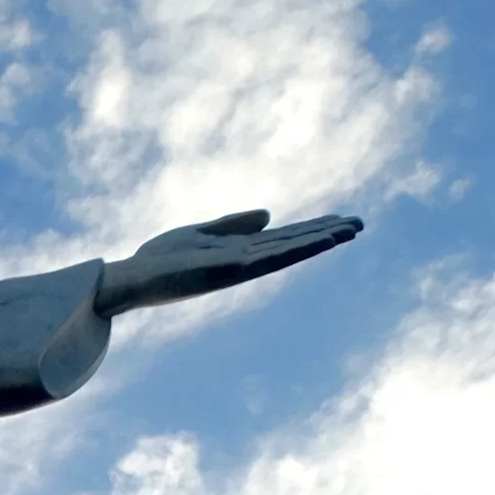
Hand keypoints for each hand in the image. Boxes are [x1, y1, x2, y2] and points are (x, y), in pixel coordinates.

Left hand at [93, 209, 362, 316]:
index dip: (311, 228)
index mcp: (238, 250)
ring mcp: (239, 266)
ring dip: (318, 240)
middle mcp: (244, 260)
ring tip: (349, 230)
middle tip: (361, 223)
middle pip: (292, 243)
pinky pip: (269, 258)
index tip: (341, 220)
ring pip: (287, 251)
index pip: (283, 238)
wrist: (132, 279)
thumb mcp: (199, 232)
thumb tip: (269, 215)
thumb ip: (233, 225)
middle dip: (326, 233)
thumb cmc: (159, 259)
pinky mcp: (230, 270)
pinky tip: (315, 241)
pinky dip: (295, 249)